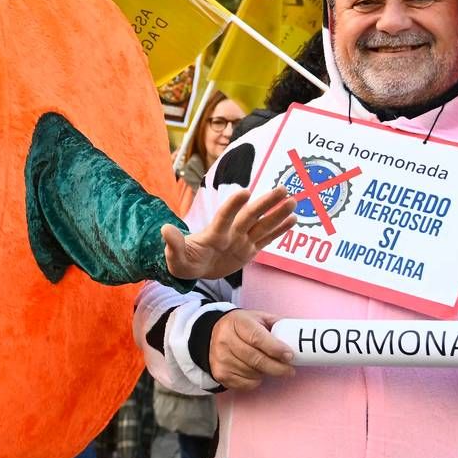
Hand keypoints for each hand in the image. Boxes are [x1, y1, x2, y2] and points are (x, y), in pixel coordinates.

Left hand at [162, 186, 294, 281]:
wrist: (194, 267)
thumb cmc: (183, 261)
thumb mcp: (175, 257)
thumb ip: (174, 244)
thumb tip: (165, 229)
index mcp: (213, 235)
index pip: (224, 218)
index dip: (233, 206)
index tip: (245, 192)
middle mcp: (230, 234)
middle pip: (249, 217)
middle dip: (264, 204)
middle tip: (281, 190)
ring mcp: (241, 241)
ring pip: (262, 226)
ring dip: (277, 214)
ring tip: (292, 201)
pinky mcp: (249, 251)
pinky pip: (266, 240)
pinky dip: (279, 231)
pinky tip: (292, 220)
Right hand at [208, 309, 293, 389]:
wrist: (214, 333)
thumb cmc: (242, 326)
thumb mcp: (258, 318)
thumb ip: (276, 325)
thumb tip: (298, 337)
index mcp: (236, 322)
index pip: (257, 338)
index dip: (275, 348)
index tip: (290, 356)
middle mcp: (224, 339)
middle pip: (255, 359)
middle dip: (277, 367)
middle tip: (290, 370)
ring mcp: (220, 358)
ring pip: (251, 373)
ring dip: (266, 373)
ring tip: (270, 367)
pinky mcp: (220, 373)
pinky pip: (245, 384)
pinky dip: (256, 381)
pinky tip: (257, 372)